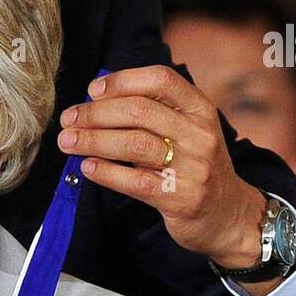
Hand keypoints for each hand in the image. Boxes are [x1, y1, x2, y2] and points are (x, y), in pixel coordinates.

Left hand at [57, 65, 268, 270]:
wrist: (228, 216)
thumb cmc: (195, 167)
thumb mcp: (188, 131)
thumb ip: (154, 112)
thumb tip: (97, 98)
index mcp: (201, 109)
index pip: (161, 80)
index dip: (123, 80)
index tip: (93, 90)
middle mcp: (200, 134)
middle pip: (140, 111)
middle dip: (96, 113)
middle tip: (68, 119)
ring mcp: (193, 167)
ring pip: (134, 144)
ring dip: (93, 140)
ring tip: (68, 141)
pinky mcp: (181, 198)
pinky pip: (135, 181)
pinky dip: (106, 172)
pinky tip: (87, 167)